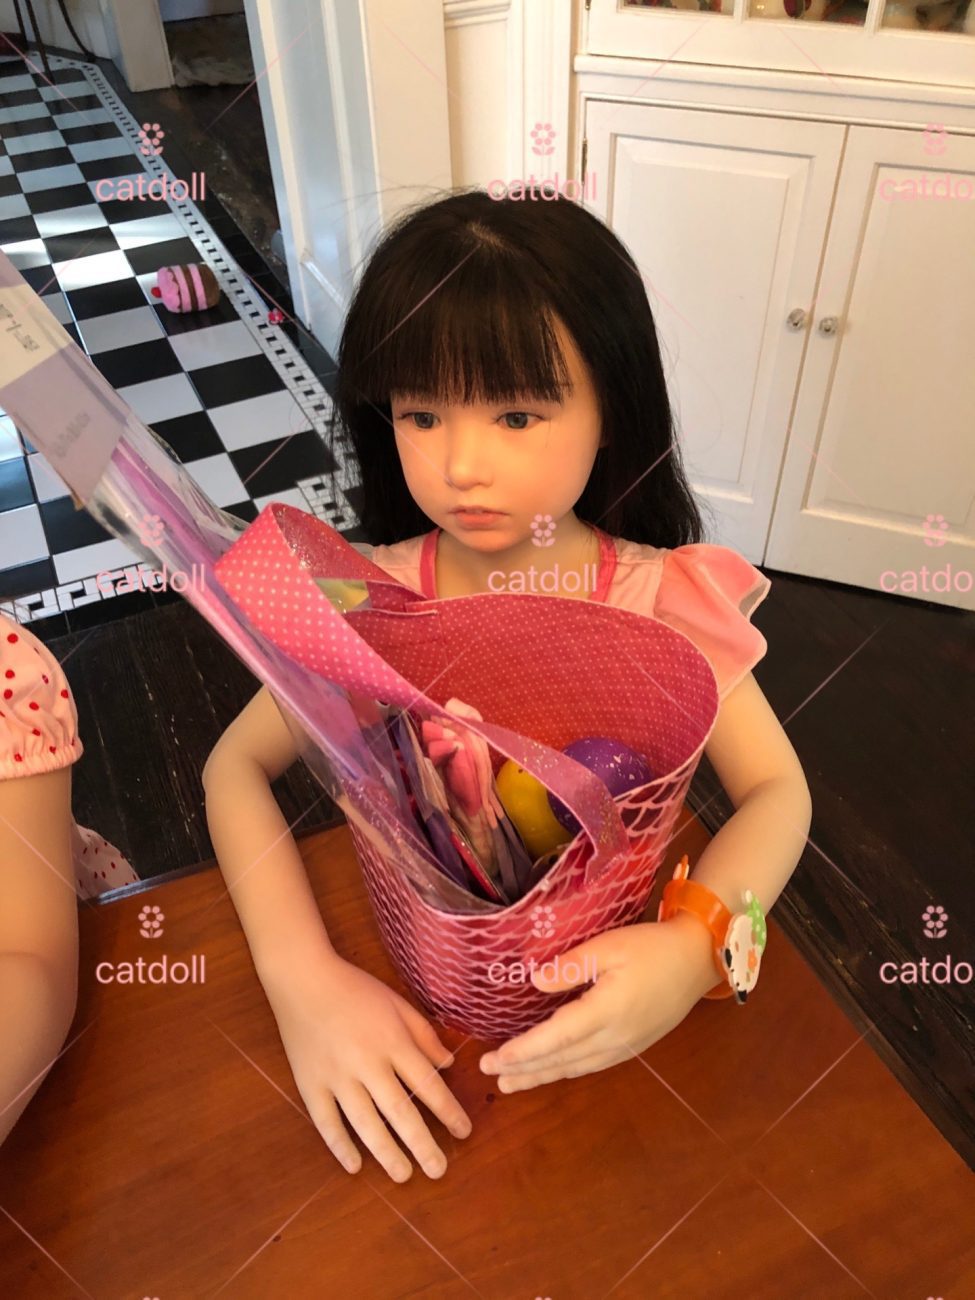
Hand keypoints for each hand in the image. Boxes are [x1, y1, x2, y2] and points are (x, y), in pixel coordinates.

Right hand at [266, 953, 471, 1181]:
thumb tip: (448, 1065)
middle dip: (422, 1144)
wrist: (303, 979)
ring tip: (404, 1175)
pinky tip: (354, 1165)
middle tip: (439, 1171)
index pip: (427, 1084)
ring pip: (365, 1124)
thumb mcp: (397, 1003)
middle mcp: (366, 1063)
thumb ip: (423, 1035)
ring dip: (387, 1153)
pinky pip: (326, 1122)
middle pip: (399, 1112)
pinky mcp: (310, 1084)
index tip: (463, 1132)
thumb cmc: (355, 989)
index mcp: (392, 1041)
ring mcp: (336, 1076)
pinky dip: (340, 1147)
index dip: (448, 1111)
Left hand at [478, 916, 719, 1091]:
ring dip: (540, 1076)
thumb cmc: (652, 947)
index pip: (556, 1038)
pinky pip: (590, 1065)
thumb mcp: (609, 945)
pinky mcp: (632, 1047)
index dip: (523, 1051)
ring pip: (574, 1068)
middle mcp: (614, 1038)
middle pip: (561, 1060)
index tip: (494, 1058)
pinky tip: (551, 1071)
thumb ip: (571, 966)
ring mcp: (625, 1047)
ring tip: (509, 1083)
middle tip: (489, 1073)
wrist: (698, 959)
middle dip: (523, 1069)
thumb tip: (536, 982)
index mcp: (607, 1011)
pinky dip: (564, 1071)